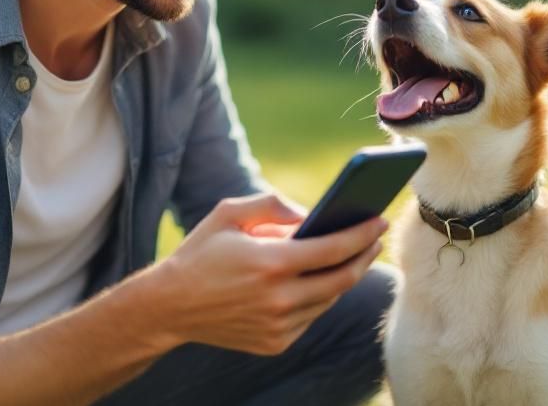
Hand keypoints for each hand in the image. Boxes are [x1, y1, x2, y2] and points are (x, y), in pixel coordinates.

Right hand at [151, 193, 386, 355]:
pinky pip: (311, 317)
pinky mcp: (275, 343)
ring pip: (329, 299)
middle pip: (342, 278)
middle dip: (365, 256)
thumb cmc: (201, 253)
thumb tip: (310, 213)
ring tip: (355, 256)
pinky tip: (324, 280)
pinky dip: (321, 297)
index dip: (361, 234)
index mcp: (270, 263)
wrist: (169, 307)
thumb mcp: (228, 213)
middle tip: (375, 238)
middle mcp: (279, 299)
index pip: (334, 248)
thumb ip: (272, 204)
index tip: (378, 221)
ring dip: (345, 277)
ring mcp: (278, 326)